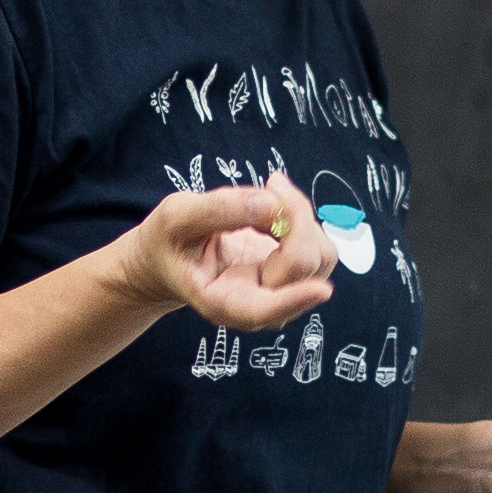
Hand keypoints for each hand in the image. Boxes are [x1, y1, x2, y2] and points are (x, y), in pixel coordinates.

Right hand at [113, 178, 332, 334]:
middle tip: (271, 182)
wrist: (172, 254)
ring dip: (301, 216)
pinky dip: (304, 218)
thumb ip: (219, 210)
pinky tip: (275, 208)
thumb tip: (272, 205)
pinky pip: (319, 245)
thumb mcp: (177, 217)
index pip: (264, 310)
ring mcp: (282, 292)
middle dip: (295, 217)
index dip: (293, 298)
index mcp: (222, 301)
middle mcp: (260, 304)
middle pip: (302, 266)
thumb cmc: (170, 240)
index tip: (321, 290)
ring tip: (266, 197)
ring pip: (320, 256)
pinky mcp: (296, 274)